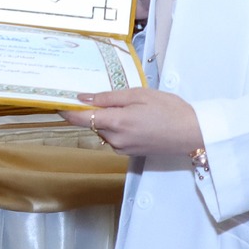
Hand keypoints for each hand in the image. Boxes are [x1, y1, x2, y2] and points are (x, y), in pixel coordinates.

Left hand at [62, 87, 202, 156]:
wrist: (193, 133)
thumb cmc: (169, 109)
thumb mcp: (139, 95)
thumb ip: (109, 97)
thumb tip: (83, 98)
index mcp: (117, 122)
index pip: (80, 119)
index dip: (65, 111)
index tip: (55, 101)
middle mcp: (115, 139)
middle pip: (92, 123)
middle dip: (93, 110)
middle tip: (104, 95)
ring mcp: (122, 148)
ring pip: (104, 130)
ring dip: (107, 119)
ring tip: (128, 106)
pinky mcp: (130, 153)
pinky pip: (114, 137)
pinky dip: (117, 127)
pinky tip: (135, 118)